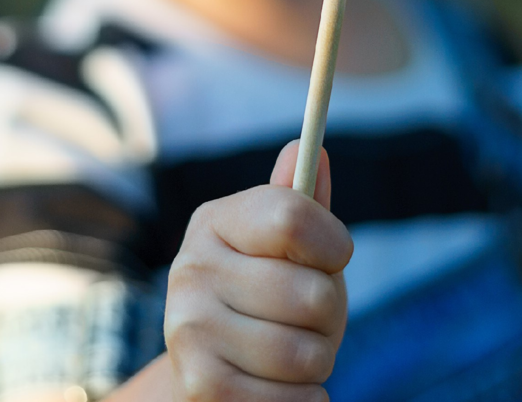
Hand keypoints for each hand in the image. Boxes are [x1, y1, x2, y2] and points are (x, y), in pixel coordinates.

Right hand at [164, 140, 352, 400]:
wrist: (215, 375)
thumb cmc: (268, 302)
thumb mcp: (288, 251)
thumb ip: (300, 204)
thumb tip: (310, 146)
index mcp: (214, 221)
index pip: (292, 216)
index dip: (332, 244)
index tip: (332, 258)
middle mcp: (189, 268)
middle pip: (312, 294)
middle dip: (327, 318)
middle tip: (303, 321)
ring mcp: (188, 328)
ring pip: (306, 353)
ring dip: (317, 363)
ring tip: (290, 356)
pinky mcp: (199, 385)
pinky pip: (293, 399)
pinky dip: (306, 401)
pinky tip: (281, 389)